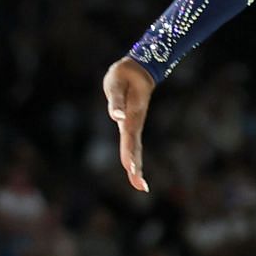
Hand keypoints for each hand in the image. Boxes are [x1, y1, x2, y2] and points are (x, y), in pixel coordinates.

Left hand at [103, 57, 155, 192]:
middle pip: (135, 148)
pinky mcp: (132, 124)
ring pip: (135, 149)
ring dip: (137, 166)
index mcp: (131, 115)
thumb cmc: (124, 75)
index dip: (130, 154)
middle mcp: (134, 122)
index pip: (129, 138)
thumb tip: (116, 117)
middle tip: (140, 186)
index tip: (131, 170)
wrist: (138, 69)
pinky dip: (134, 158)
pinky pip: (133, 144)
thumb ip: (116, 101)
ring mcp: (135, 124)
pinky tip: (133, 169)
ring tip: (140, 185)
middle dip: (137, 167)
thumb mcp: (115, 84)